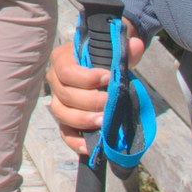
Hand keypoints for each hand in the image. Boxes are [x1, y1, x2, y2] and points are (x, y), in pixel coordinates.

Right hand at [46, 22, 145, 155]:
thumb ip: (125, 48)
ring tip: (103, 121)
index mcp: (62, 60)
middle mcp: (55, 81)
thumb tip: (136, 45)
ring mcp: (58, 102)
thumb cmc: (105, 57)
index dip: (86, 78)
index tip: (107, 78)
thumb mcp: (115, 50)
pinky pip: (65, 133)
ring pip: (61, 114)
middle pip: (64, 95)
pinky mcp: (65, 120)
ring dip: (83, 120)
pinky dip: (76, 142)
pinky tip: (91, 146)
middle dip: (89, 101)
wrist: (105, 69)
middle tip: (109, 103)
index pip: (66, 71)